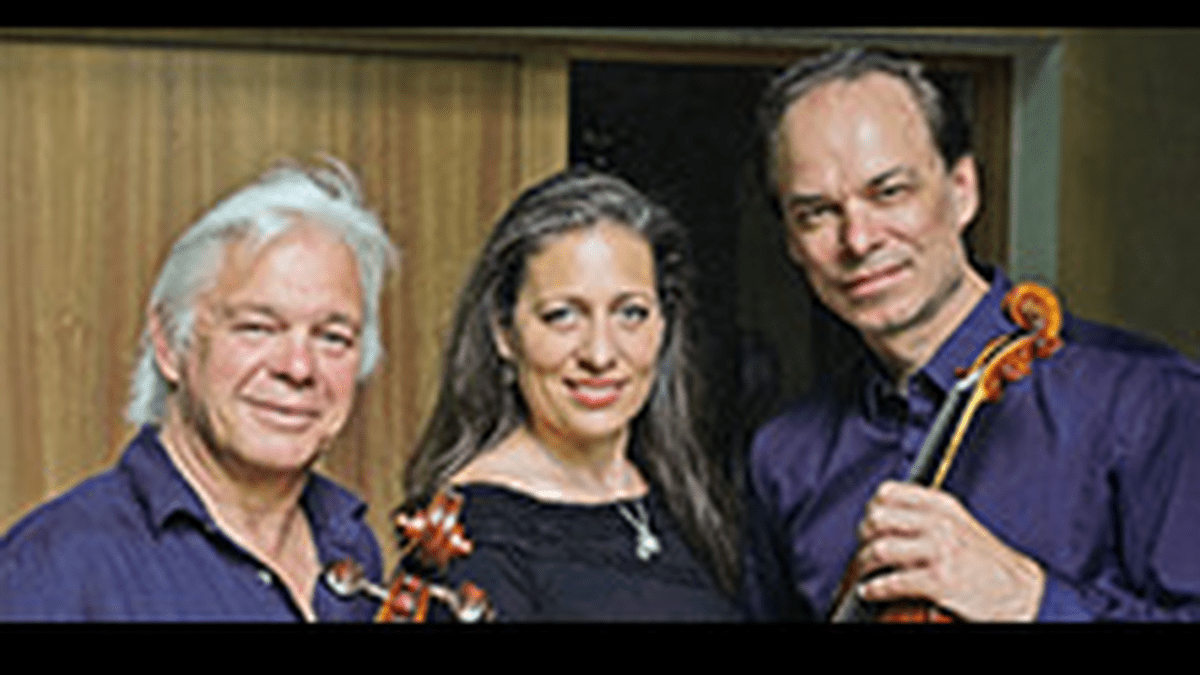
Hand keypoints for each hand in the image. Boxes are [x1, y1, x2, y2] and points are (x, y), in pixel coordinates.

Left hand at [851, 481, 1045, 621]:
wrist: (1019, 592)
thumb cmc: (986, 562)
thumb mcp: (958, 524)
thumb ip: (927, 515)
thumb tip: (885, 515)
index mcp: (941, 505)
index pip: (888, 493)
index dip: (871, 510)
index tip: (868, 525)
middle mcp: (939, 523)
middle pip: (876, 519)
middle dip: (863, 538)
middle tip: (862, 551)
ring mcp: (939, 551)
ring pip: (879, 550)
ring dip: (861, 566)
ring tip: (859, 575)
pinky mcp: (938, 581)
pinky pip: (891, 582)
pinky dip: (873, 589)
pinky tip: (869, 592)